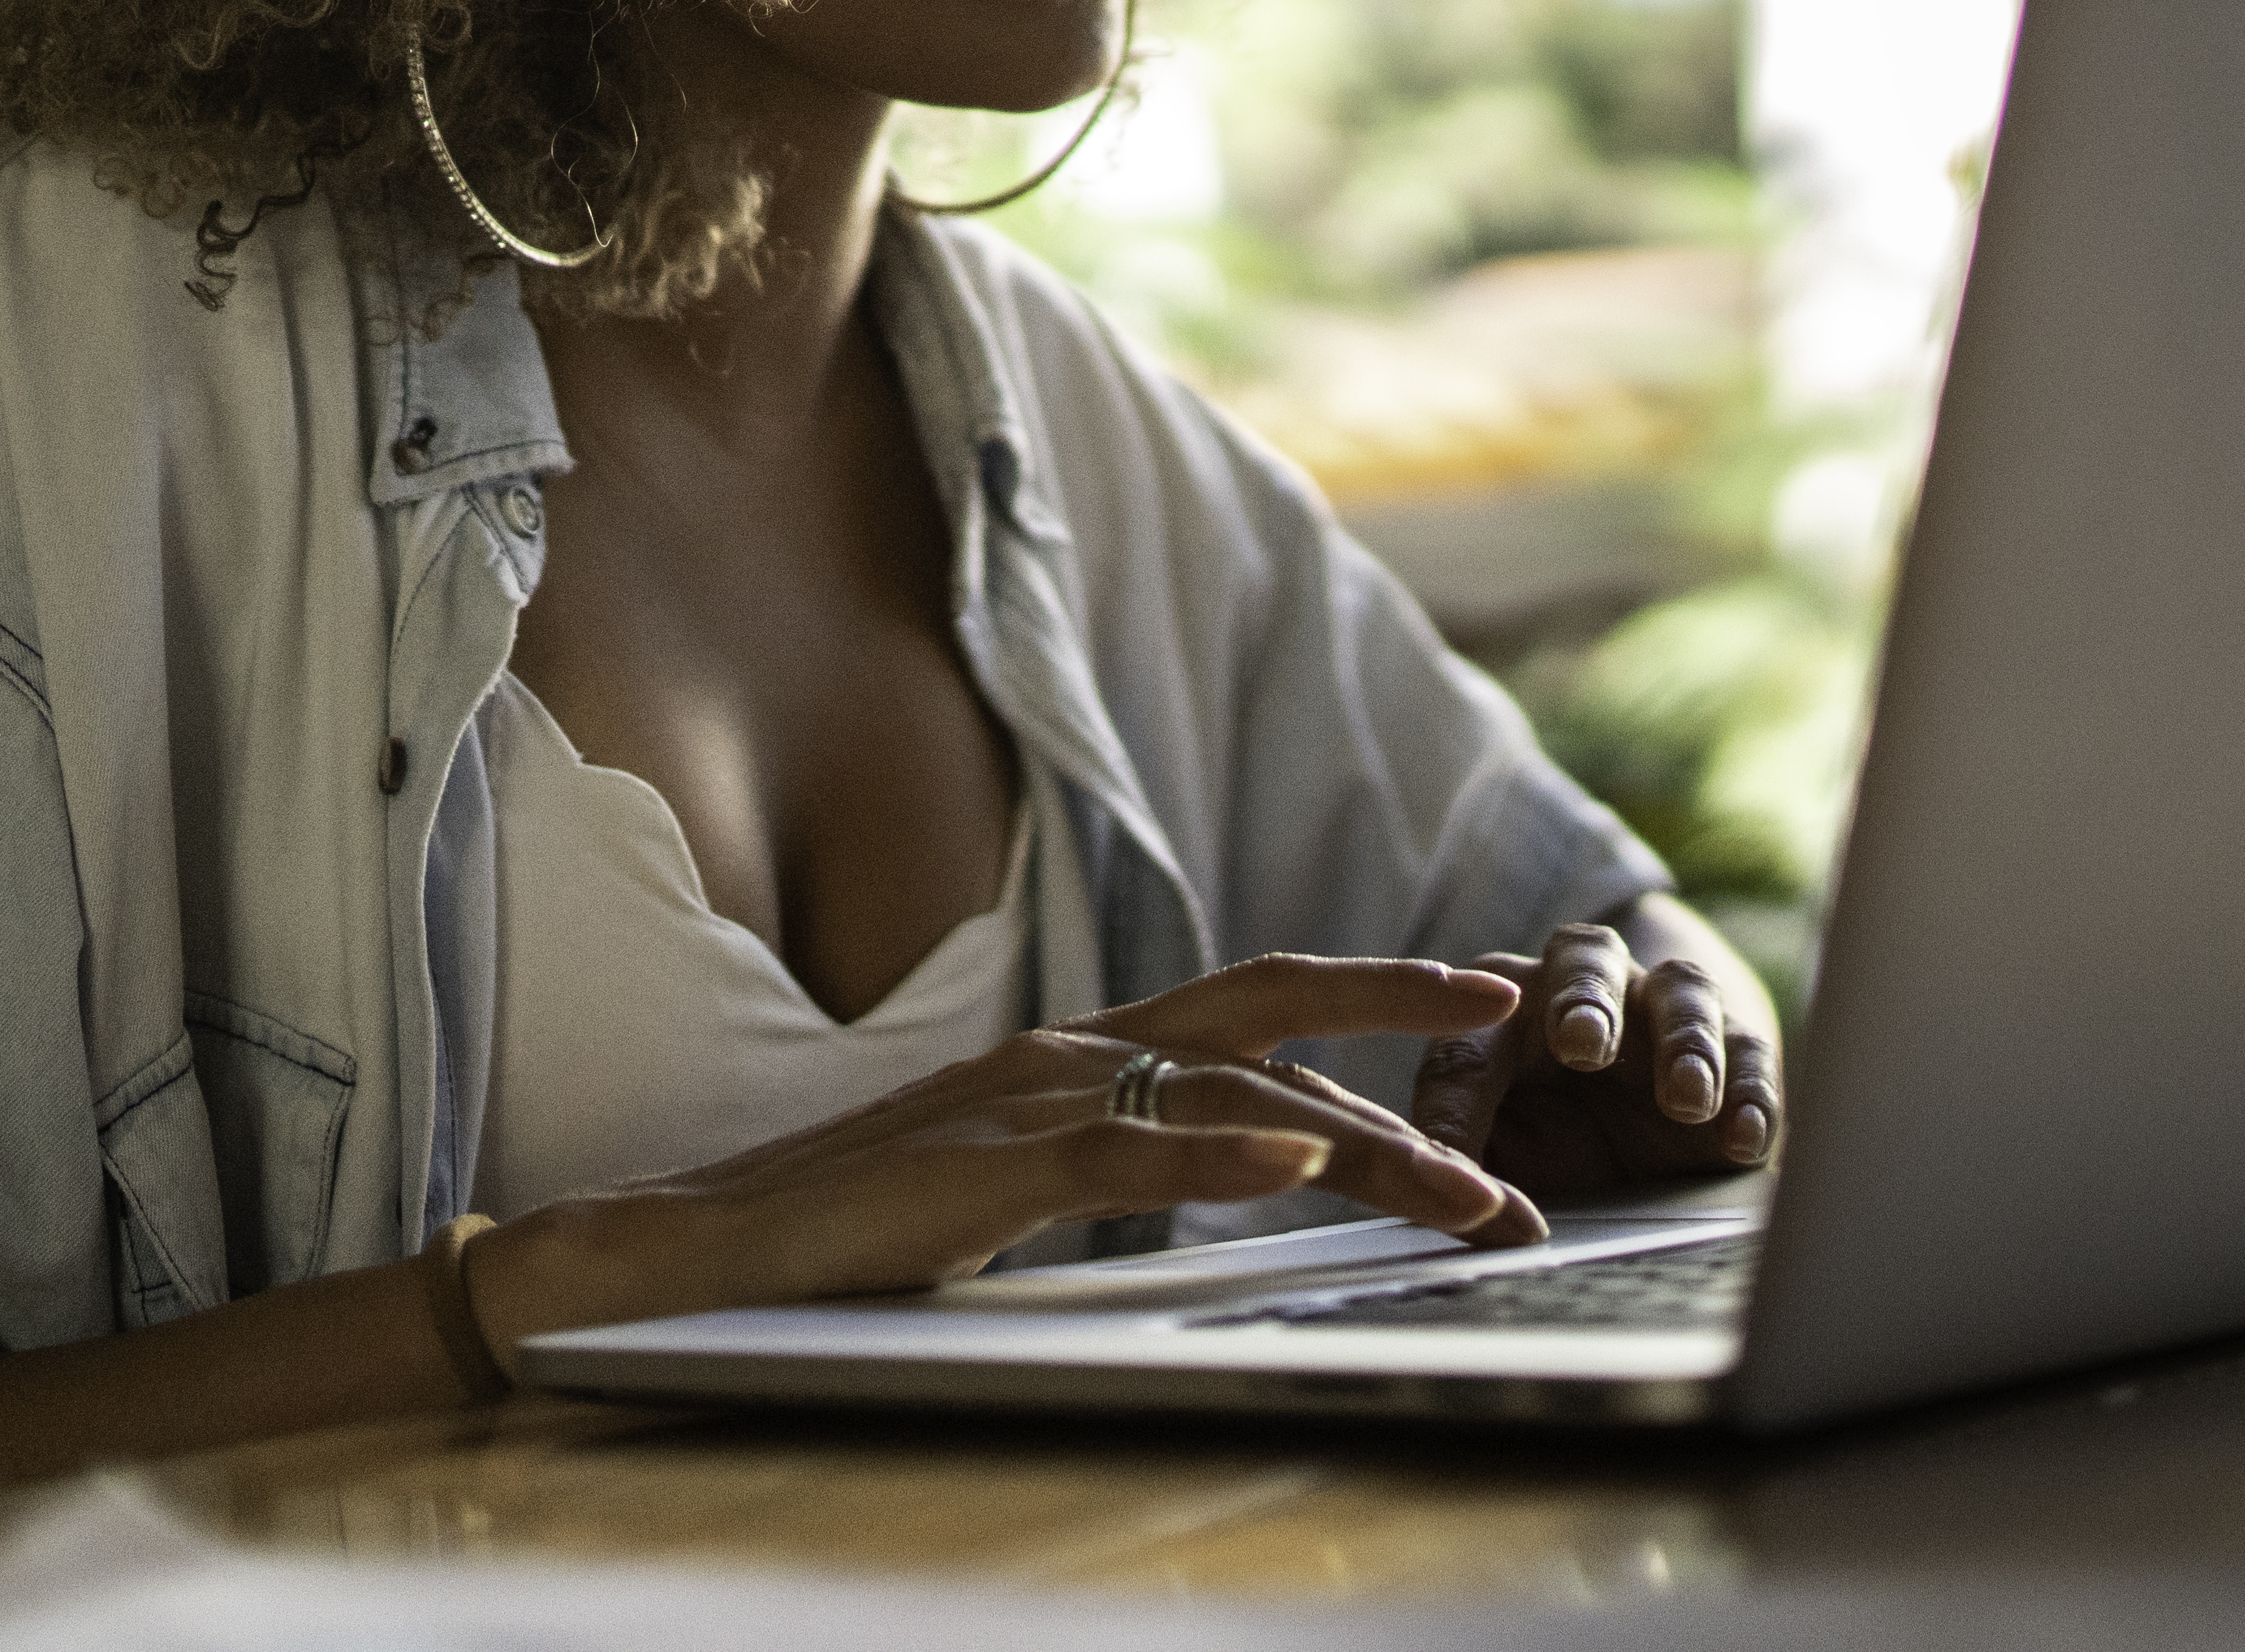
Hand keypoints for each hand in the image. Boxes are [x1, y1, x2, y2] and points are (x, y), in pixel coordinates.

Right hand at [474, 953, 1544, 1340]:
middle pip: (1281, 1024)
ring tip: (1470, 1192)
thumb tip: (1242, 1165)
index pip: (1265, 1007)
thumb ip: (1125, 1154)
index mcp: (1086, 1049)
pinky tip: (1303, 1162)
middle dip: (1419, 1046)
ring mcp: (1033, 1103)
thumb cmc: (860, 1223)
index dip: (1383, 1000)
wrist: (707, 1244)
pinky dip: (1223, 1156)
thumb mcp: (1023, 1177)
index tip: (1489, 1002)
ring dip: (1370, 1144)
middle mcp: (1076, 1051)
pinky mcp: (987, 1171)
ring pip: (1239, 1097)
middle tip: (1537, 1066)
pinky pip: (1128, 1156)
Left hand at [1412, 903, 1779, 1199]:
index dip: (1485, 1067)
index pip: (1485, 1017)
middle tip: (1583, 1043)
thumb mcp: (1488, 1140)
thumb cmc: (1535, 1127)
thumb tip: (1451, 1204)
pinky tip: (1744, 1139)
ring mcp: (1664, 1011)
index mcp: (1507, 1003)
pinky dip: (1751, 1095)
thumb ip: (1462, 1155)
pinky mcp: (1732, 1052)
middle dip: (1587, 1001)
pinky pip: (1749, 1056)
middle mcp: (1588, 984)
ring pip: (1681, 994)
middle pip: (1588, 962)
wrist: (1627, 1133)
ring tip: (1686, 1098)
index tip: (1524, 1084)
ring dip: (1684, 1042)